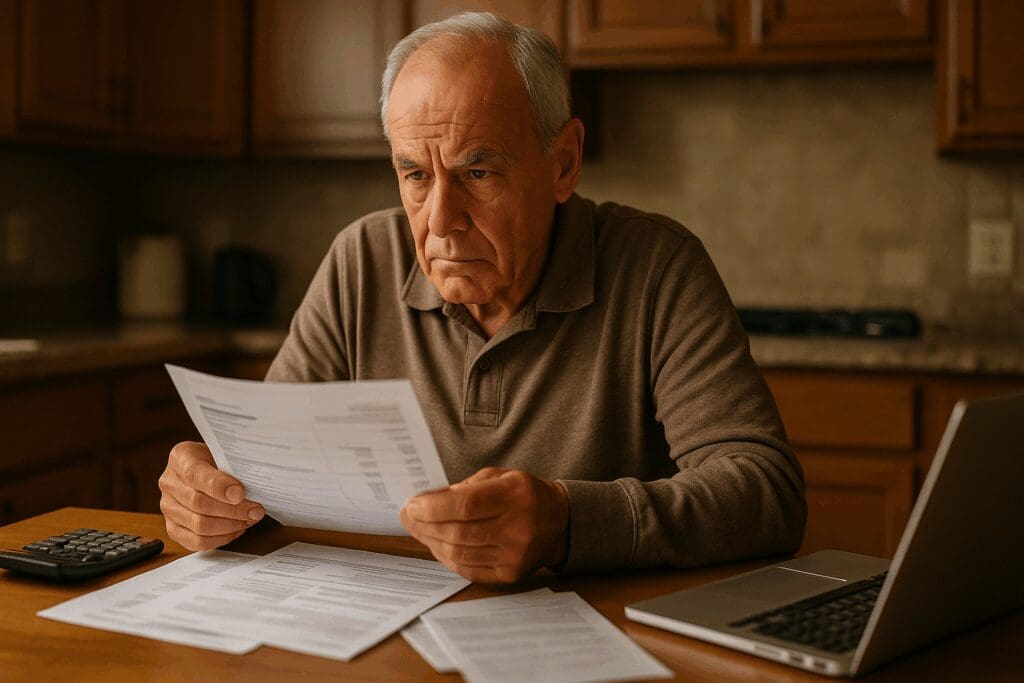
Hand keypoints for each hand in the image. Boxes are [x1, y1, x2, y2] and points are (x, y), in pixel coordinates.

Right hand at [158, 441, 264, 550]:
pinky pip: (196, 542)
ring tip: (248, 519)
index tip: (240, 494)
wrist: (210, 469)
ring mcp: (168, 507)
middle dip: (233, 510)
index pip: (195, 474)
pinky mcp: (173, 528)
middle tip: (256, 510)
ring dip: (230, 526)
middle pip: (199, 503)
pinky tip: (236, 529)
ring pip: (198, 525)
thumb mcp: (227, 454)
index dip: (219, 486)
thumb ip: (234, 468)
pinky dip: (220, 538)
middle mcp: (169, 483)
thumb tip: (253, 489)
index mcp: (181, 457)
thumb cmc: (221, 461)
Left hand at [400, 467, 569, 583]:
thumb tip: (425, 503)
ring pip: (460, 554)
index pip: (467, 506)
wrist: (559, 522)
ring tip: (418, 529)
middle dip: (425, 525)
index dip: (433, 508)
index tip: (412, 505)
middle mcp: (518, 528)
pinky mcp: (511, 574)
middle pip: (459, 533)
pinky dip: (447, 557)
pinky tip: (436, 544)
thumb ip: (464, 488)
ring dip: (431, 541)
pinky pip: (468, 569)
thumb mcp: (499, 477)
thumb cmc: (523, 494)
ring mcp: (515, 555)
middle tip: (407, 516)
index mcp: (515, 496)